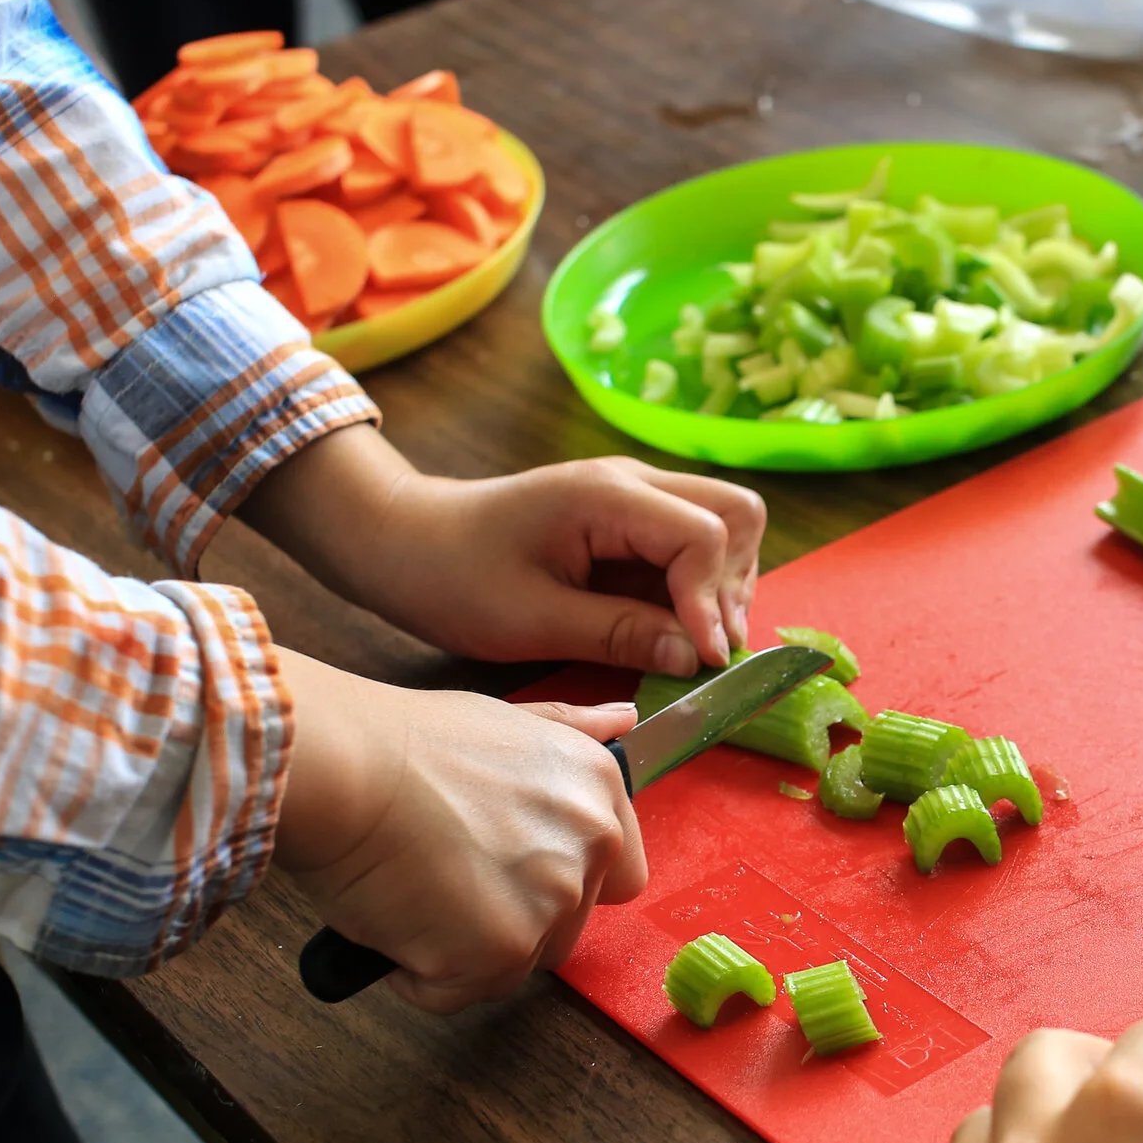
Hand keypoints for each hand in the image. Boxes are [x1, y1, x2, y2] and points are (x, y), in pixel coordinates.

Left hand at [244, 427, 764, 675]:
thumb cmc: (455, 578)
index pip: (705, 536)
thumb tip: (697, 658)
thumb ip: (621, 636)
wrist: (405, 541)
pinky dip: (699, 586)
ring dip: (723, 585)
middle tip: (707, 646)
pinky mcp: (629, 519)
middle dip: (735, 583)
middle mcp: (633, 482)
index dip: (713, 602)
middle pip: (737, 513)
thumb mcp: (533, 620)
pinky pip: (692, 544)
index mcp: (607, 495)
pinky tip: (672, 627)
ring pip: (726, 525)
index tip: (704, 660)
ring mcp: (634, 495)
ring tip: (692, 641)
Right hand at [274, 651, 645, 1012]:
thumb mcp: (506, 719)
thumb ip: (571, 731)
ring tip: (415, 894)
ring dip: (467, 950)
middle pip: (566, 927)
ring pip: (517, 965)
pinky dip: (420, 976)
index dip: (565, 882)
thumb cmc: (403, 744)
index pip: (621, 874)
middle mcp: (590, 846)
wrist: (344, 769)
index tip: (514, 873)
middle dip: (511, 919)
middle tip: (447, 877)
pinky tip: (392, 922)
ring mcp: (549, 904)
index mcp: (597, 789)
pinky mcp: (498, 952)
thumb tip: (622, 719)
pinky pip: (459, 992)